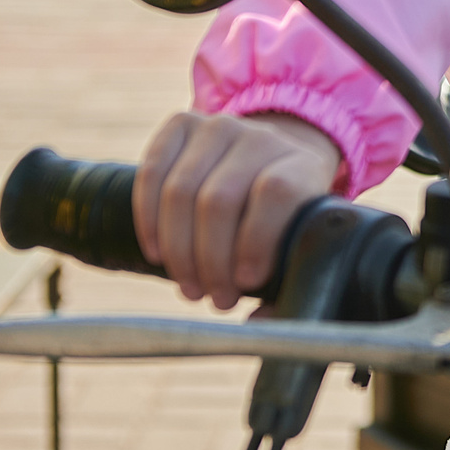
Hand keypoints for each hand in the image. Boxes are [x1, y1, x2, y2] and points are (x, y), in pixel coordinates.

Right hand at [133, 111, 341, 309]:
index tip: (245, 283)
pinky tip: (159, 253)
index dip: (255, 241)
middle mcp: (260, 137)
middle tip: (212, 298)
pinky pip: (151, 172)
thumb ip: (287, 283)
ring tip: (189, 285)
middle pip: (219, 200)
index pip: (276, 192)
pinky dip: (148, 218)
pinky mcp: (181, 123)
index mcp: (301, 163)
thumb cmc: (284, 215)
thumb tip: (257, 326)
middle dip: (209, 260)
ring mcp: (217, 125)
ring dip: (178, 249)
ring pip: (180, 191)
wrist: (268, 158)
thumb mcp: (300, 238)